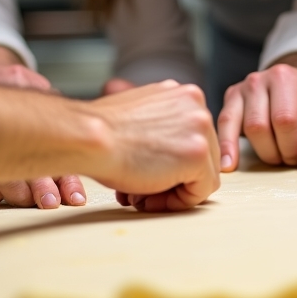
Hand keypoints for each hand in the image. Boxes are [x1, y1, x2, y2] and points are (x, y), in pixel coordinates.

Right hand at [87, 80, 218, 211]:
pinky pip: (201, 191)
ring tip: (144, 197)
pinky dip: (178, 202)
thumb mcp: (144, 114)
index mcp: (184, 94)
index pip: (195, 137)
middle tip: (145, 192)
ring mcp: (201, 129)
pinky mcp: (198, 155)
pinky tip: (149, 199)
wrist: (91, 138)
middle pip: (204, 155)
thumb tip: (171, 151)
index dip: (173, 163)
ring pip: (205, 174)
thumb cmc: (105, 131)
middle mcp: (197, 105)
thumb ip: (165, 124)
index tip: (149, 172)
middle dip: (176, 178)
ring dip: (176, 192)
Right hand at [217, 54, 296, 172]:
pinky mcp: (230, 98)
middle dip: (275, 152)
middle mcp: (257, 80)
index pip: (284, 120)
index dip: (292, 146)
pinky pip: (224, 124)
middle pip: (260, 127)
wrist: (296, 79)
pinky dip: (226, 146)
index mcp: (283, 78)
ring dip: (260, 151)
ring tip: (272, 158)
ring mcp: (240, 88)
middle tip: (287, 158)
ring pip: (243, 129)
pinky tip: (228, 165)